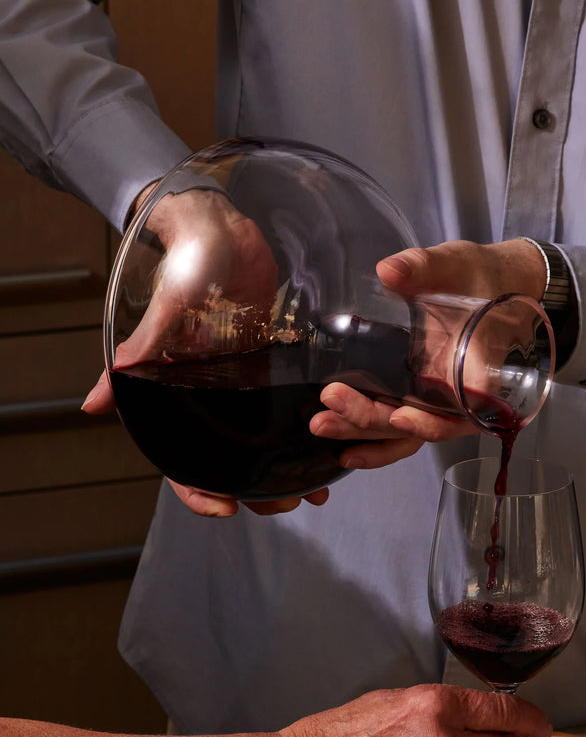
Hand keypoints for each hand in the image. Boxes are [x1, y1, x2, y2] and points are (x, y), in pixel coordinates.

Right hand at [83, 183, 328, 517]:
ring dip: (287, 468)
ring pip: (263, 443)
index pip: (181, 460)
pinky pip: (289, 408)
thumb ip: (142, 354)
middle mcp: (210, 399)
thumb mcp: (167, 310)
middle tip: (287, 504)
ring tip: (315, 489)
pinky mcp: (272, 367)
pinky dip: (310, 428)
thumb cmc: (186, 264)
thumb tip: (96, 405)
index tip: (226, 508)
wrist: (222, 228)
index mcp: (176, 396)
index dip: (198, 491)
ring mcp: (243, 387)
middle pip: (230, 462)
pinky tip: (338, 442)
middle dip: (256, 490)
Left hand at [311, 238, 547, 466]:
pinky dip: (372, 442)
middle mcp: (459, 395)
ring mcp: (438, 401)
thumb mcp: (455, 263)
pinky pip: (397, 430)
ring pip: (405, 435)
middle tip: (334, 399)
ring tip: (322, 425)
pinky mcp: (420, 397)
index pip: (459, 410)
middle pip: (419, 426)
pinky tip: (339, 445)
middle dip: (373, 420)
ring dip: (364, 434)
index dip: (430, 421)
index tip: (400, 416)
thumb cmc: (478, 275)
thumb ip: (424, 267)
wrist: (491, 282)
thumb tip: (389, 270)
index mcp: (478, 368)